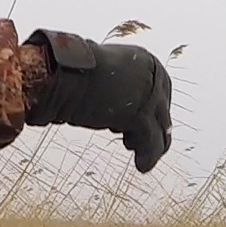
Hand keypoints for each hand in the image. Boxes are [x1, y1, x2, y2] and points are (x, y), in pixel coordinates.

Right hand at [23, 30, 172, 172]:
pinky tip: (142, 165)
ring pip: (160, 129)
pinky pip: (151, 143)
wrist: (63, 75)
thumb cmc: (73, 73)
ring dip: (150, 145)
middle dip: (152, 129)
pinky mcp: (141, 116)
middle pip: (162, 111)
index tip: (146, 124)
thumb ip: (118, 86)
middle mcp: (152, 76)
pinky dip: (147, 157)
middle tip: (140, 141)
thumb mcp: (105, 74)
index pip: (161, 91)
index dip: (152, 112)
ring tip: (142, 158)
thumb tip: (120, 106)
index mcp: (145, 61)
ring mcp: (149, 96)